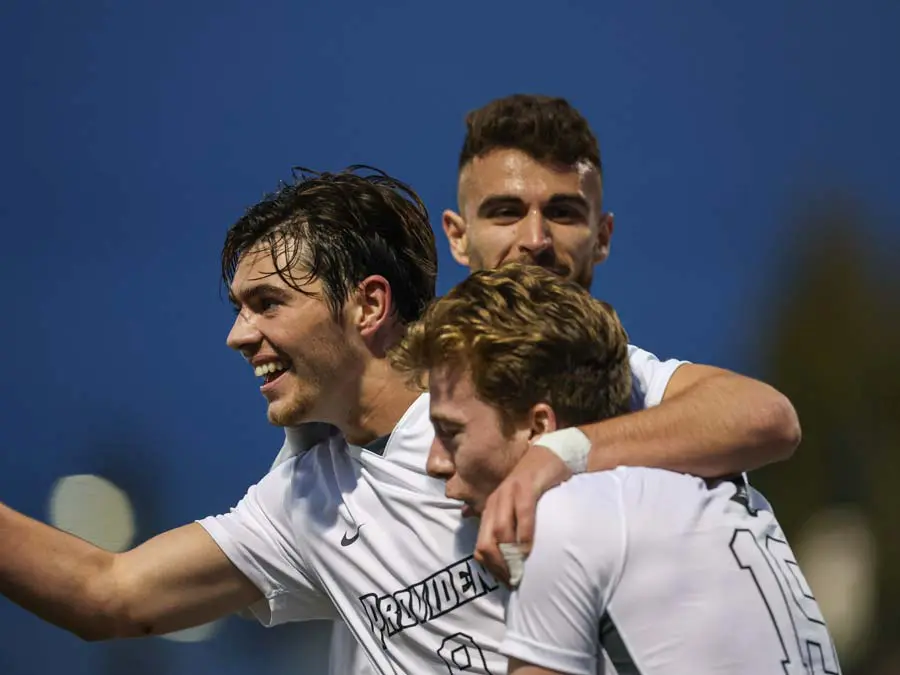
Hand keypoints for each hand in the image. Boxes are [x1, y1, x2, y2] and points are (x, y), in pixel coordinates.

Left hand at [474, 442, 571, 585]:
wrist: (548, 456)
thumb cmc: (534, 487)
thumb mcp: (516, 508)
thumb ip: (507, 526)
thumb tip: (496, 554)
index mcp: (490, 511)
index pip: (480, 547)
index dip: (492, 568)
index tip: (508, 581)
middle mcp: (495, 503)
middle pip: (486, 541)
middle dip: (499, 565)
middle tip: (516, 579)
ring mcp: (508, 493)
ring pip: (500, 529)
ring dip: (510, 553)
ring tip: (523, 568)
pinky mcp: (526, 486)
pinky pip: (522, 513)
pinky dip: (524, 533)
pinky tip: (530, 546)